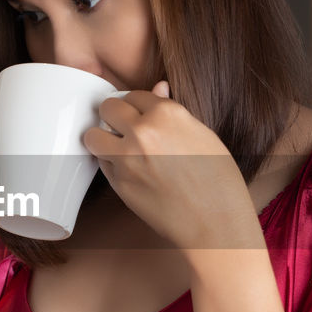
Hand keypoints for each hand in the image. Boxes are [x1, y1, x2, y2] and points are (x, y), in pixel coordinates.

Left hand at [81, 81, 260, 252]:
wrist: (214, 224)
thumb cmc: (218, 181)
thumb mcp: (204, 136)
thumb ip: (173, 111)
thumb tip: (158, 87)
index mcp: (167, 113)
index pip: (135, 94)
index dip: (137, 106)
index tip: (140, 115)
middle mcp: (143, 131)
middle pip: (108, 107)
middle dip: (114, 115)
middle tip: (124, 127)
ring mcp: (127, 158)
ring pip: (94, 135)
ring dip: (102, 138)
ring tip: (118, 147)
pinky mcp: (118, 183)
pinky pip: (102, 163)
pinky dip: (110, 163)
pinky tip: (130, 170)